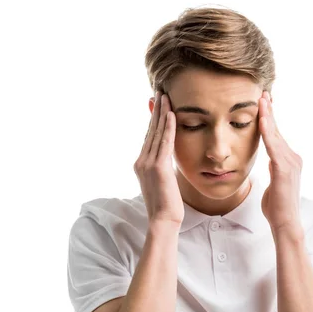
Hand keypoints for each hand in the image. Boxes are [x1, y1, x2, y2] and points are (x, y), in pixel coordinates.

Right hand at [134, 92, 184, 226]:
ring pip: (156, 132)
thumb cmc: (166, 205)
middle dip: (155, 110)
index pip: (149, 136)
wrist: (162, 220)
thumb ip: (162, 168)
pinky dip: (168, 126)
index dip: (153, 119)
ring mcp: (148, 163)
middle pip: (150, 130)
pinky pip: (164, 142)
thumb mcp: (162, 182)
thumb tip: (166, 160)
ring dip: (162, 112)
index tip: (157, 103)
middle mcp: (141, 161)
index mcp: (141, 164)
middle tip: (159, 91)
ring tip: (165, 96)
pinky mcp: (158, 167)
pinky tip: (172, 113)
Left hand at [259, 91, 303, 236]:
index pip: (277, 136)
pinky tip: (262, 120)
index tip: (264, 104)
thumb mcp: (274, 183)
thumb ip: (273, 170)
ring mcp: (290, 162)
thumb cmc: (277, 207)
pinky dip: (267, 132)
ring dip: (268, 117)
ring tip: (261, 100)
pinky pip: (273, 146)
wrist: (285, 222)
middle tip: (263, 93)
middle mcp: (293, 158)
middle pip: (277, 131)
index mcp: (288, 161)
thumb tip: (270, 162)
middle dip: (269, 112)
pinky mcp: (284, 169)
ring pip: (275, 135)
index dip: (270, 120)